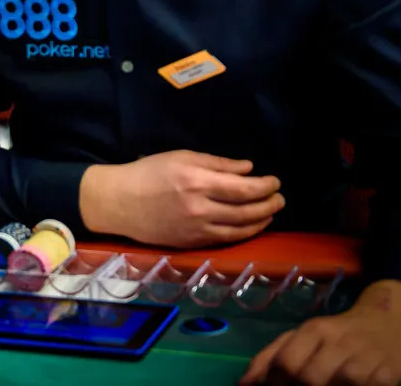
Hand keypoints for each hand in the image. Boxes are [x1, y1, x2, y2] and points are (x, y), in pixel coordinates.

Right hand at [80, 150, 283, 246]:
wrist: (120, 203)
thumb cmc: (148, 173)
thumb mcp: (181, 157)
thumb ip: (216, 163)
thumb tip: (247, 169)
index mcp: (197, 182)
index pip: (243, 188)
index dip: (265, 186)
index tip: (275, 181)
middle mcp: (201, 209)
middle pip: (247, 211)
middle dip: (269, 204)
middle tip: (280, 198)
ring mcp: (197, 229)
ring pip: (240, 229)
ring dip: (261, 221)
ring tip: (271, 213)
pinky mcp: (193, 243)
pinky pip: (226, 240)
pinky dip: (244, 233)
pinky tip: (250, 226)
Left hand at [240, 281, 400, 384]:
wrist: (388, 320)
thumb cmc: (338, 334)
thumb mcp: (302, 336)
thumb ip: (271, 357)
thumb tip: (244, 383)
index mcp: (313, 330)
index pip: (286, 362)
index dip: (276, 383)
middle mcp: (338, 341)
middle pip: (308, 377)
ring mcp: (364, 358)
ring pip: (337, 385)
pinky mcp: (388, 374)